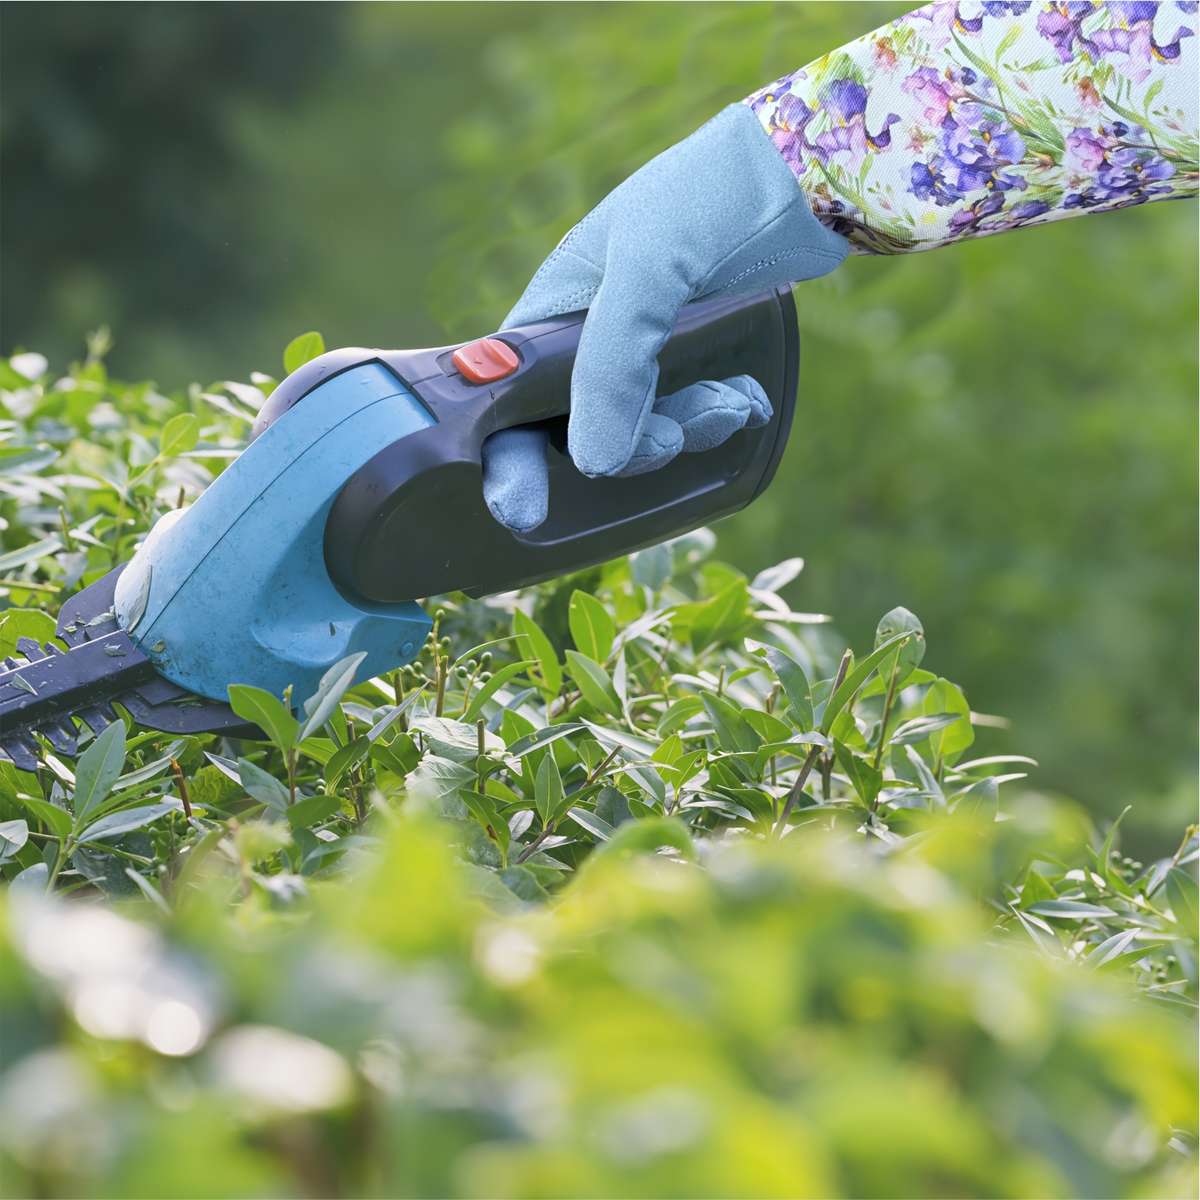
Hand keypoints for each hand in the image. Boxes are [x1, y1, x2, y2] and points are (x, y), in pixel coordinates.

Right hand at [481, 102, 848, 532]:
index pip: (507, 403)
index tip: (524, 513)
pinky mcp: (684, 362)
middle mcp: (585, 341)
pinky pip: (681, 417)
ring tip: (734, 402)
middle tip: (680, 431)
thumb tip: (595, 462)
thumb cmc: (708, 199)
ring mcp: (637, 355)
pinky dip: (710, 420)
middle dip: (633, 443)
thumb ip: (614, 364)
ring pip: (638, 432)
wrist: (797, 177)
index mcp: (552, 313)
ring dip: (685, 431)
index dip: (510, 460)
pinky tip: (745, 400)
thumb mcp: (650, 270)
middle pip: (580, 431)